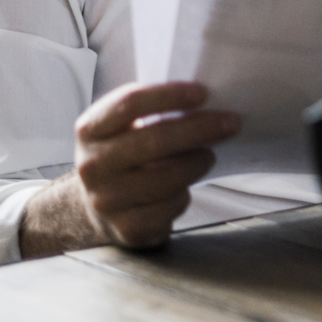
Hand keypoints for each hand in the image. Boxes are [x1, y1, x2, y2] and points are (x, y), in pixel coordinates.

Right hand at [19, 82, 240, 257]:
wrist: (96, 206)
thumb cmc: (124, 155)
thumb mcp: (123, 127)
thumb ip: (152, 110)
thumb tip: (206, 100)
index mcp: (90, 129)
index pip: (129, 104)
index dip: (169, 95)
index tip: (203, 92)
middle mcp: (92, 165)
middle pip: (154, 140)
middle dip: (200, 128)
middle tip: (231, 122)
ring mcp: (106, 200)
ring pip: (168, 177)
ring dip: (198, 162)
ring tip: (208, 155)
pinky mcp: (128, 228)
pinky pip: (171, 207)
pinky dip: (185, 194)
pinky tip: (183, 187)